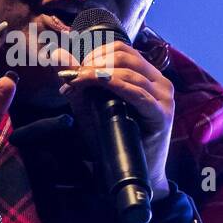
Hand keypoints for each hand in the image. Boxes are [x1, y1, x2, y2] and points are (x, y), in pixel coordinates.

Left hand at [52, 41, 173, 198]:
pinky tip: (99, 81)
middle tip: (74, 74)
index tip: (74, 67)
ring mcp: (164, 97)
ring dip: (99, 72)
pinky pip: (138, 93)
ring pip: (130, 71)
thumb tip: (59, 56)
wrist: (135, 173)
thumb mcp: (93, 105)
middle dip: (95, 61)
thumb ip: (80, 81)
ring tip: (78, 80)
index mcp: (148, 75)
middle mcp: (160, 82)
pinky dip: (116, 84)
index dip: (95, 52)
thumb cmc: (116, 138)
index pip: (122, 50)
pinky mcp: (161, 114)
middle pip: (125, 55)